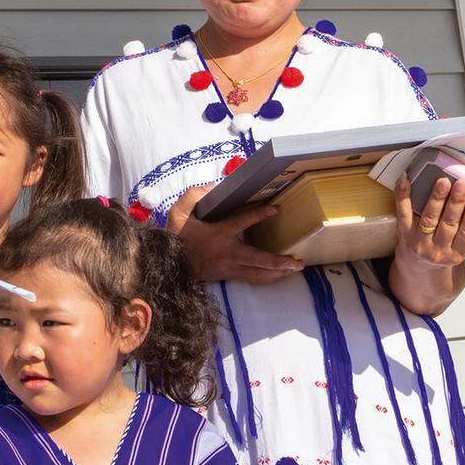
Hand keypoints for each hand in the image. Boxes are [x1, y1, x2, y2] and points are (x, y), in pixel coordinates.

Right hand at [167, 182, 303, 284]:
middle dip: (278, 261)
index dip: (257, 216)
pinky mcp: (228, 275)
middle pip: (257, 259)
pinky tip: (278, 277)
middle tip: (297, 262)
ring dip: (277, 273)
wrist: (167, 265)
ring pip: (257, 273)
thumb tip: (214, 186)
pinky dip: (266, 278)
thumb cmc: (176, 237)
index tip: (274, 210)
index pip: (240, 223)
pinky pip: (251, 278)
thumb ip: (195, 196)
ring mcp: (228, 267)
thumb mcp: (179, 212)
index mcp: (217, 234)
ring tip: (294, 269)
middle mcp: (226, 253)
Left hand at [395, 176, 464, 267]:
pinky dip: (403, 196)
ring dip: (437, 198)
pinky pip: (403, 213)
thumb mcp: (458, 247)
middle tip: (461, 184)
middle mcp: (438, 251)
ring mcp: (420, 243)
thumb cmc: (441, 251)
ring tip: (443, 183)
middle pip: (449, 223)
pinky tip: (406, 182)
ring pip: (429, 218)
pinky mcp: (404, 234)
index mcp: (456, 254)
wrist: (418, 267)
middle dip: (456, 201)